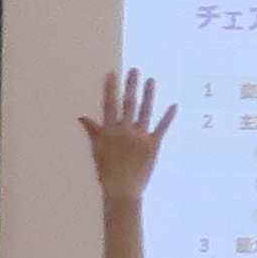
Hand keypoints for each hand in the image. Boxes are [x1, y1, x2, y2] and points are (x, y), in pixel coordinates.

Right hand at [82, 69, 172, 197]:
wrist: (122, 188)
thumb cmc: (106, 170)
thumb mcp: (97, 149)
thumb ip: (93, 131)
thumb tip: (82, 117)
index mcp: (110, 130)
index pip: (109, 105)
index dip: (111, 89)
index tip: (113, 74)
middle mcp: (125, 130)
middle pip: (128, 103)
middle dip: (131, 85)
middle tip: (134, 69)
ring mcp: (140, 136)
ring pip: (145, 111)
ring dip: (149, 95)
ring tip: (151, 80)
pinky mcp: (153, 145)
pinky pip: (161, 128)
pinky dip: (168, 116)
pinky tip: (174, 105)